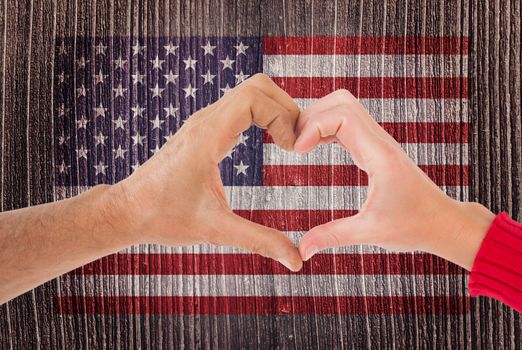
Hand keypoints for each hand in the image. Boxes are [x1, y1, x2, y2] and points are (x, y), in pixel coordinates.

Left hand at [114, 74, 302, 270]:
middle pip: (256, 87)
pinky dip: (262, 116)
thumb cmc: (163, 217)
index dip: (282, 115)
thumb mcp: (215, 230)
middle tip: (298, 142)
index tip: (293, 149)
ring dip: (274, 111)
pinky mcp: (203, 131)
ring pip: (248, 94)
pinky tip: (271, 142)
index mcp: (208, 136)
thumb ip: (259, 241)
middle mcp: (205, 121)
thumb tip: (296, 260)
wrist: (127, 211)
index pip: (254, 97)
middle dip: (285, 108)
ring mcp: (203, 123)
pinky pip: (239, 108)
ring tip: (290, 142)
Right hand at [294, 90, 494, 269]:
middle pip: (341, 101)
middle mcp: (379, 141)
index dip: (314, 125)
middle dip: (311, 115)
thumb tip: (301, 251)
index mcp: (379, 156)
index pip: (343, 115)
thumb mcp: (371, 232)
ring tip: (300, 145)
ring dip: (318, 119)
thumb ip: (333, 236)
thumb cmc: (414, 226)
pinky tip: (314, 147)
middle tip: (294, 144)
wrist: (442, 222)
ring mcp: (378, 141)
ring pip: (344, 108)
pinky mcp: (375, 148)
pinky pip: (348, 123)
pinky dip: (326, 128)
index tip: (297, 151)